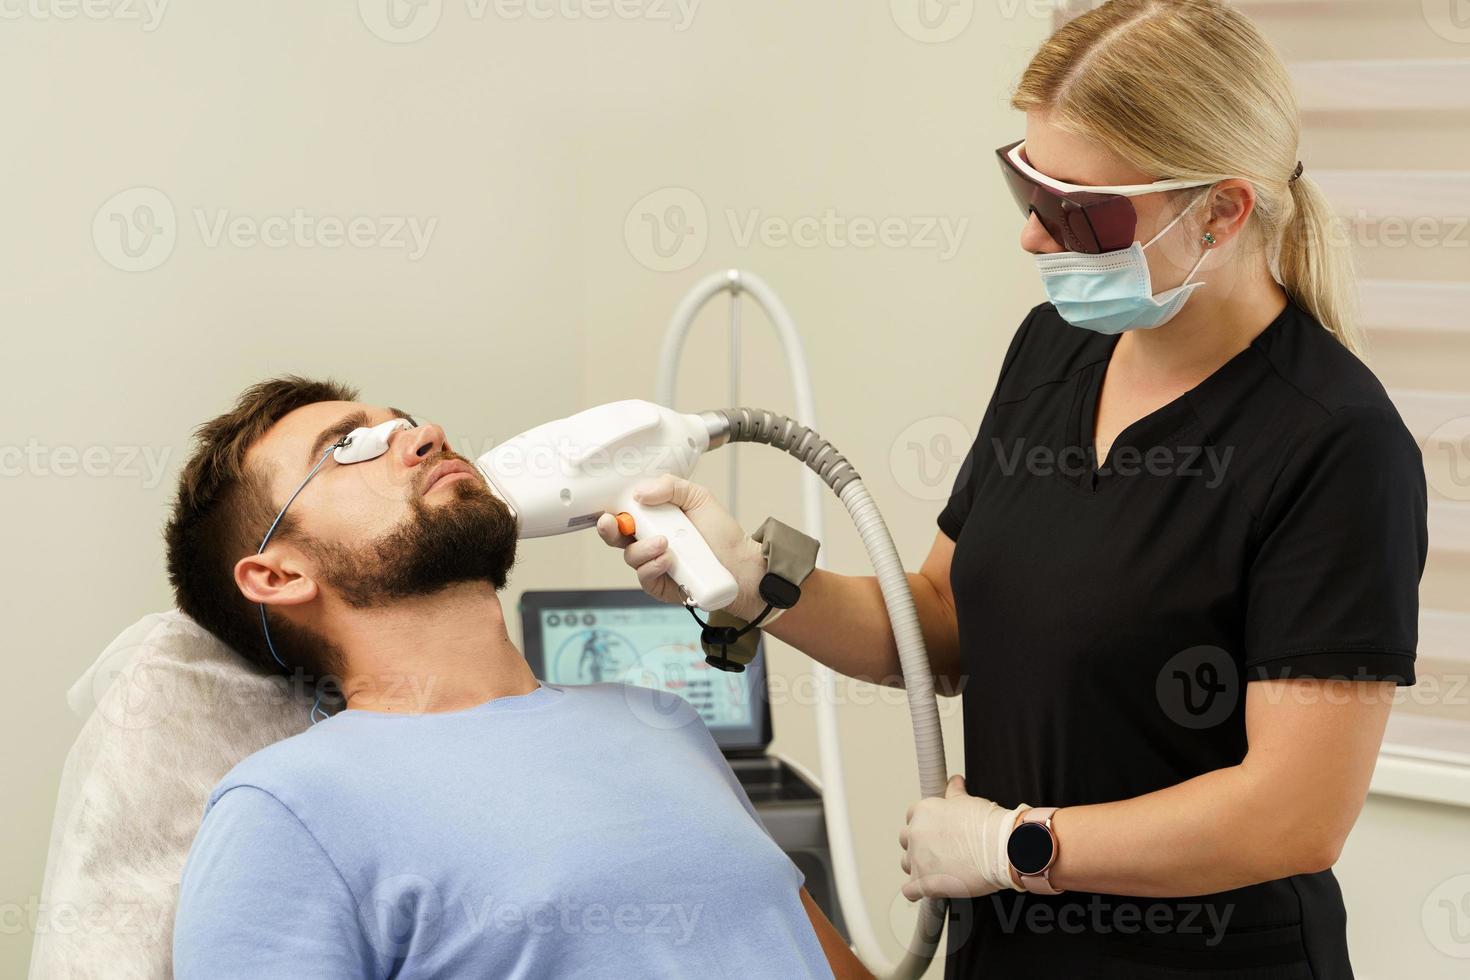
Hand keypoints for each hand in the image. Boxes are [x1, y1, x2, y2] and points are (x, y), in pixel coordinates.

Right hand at [595, 474, 769, 620]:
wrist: (742, 563)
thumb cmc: (721, 533)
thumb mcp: (698, 498)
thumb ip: (670, 487)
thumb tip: (639, 493)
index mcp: (654, 519)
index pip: (625, 514)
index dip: (613, 510)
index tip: (610, 507)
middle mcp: (649, 542)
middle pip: (616, 537)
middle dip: (609, 530)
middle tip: (611, 523)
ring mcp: (653, 565)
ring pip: (631, 557)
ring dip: (643, 548)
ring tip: (665, 543)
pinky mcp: (660, 586)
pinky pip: (645, 577)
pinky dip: (652, 567)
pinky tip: (667, 560)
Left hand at [899, 775, 1029, 900]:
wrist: (1003, 849)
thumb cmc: (989, 826)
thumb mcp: (968, 801)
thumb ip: (954, 791)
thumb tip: (954, 781)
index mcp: (924, 811)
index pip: (913, 817)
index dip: (926, 826)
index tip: (936, 832)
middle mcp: (916, 833)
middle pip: (907, 840)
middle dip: (920, 845)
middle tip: (939, 851)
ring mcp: (918, 859)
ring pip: (907, 864)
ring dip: (918, 867)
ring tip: (938, 870)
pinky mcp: (924, 882)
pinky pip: (910, 890)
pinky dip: (917, 891)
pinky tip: (927, 889)